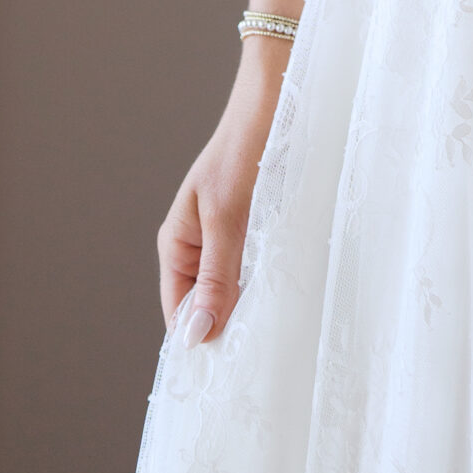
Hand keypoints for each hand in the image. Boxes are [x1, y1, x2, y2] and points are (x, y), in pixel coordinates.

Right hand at [156, 37, 289, 345]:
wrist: (280, 89)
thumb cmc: (248, 145)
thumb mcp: (229, 215)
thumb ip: (217, 276)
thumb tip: (195, 339)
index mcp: (178, 243)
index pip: (180, 315)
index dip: (199, 346)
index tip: (225, 383)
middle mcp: (200, 244)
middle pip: (208, 306)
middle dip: (229, 331)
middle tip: (259, 368)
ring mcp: (231, 235)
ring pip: (237, 289)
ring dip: (254, 307)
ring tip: (279, 339)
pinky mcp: (261, 225)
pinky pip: (260, 267)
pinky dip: (271, 282)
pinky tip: (294, 297)